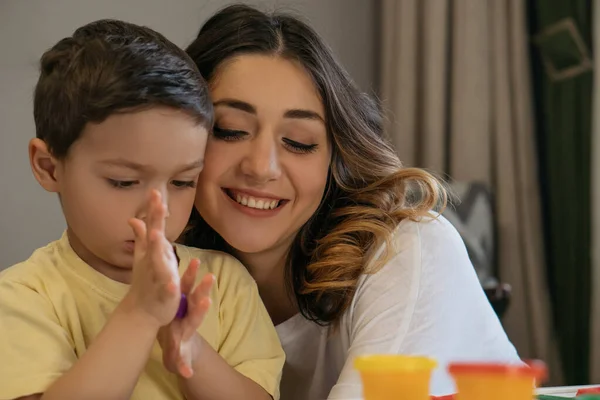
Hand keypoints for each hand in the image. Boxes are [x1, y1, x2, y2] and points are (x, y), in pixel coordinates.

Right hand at [124, 189, 181, 327]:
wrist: (142, 311)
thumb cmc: (146, 281)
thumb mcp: (146, 257)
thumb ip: (143, 237)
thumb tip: (134, 219)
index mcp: (151, 252)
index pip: (152, 227)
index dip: (153, 210)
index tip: (155, 191)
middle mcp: (152, 261)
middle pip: (154, 238)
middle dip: (155, 221)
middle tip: (157, 203)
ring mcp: (157, 277)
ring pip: (158, 262)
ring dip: (157, 249)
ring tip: (157, 236)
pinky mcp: (164, 295)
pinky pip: (167, 290)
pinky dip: (169, 287)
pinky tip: (173, 283)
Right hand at [158, 263, 214, 377]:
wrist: (174, 338)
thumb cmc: (178, 345)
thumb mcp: (179, 358)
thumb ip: (183, 364)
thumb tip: (188, 373)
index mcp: (188, 325)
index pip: (196, 316)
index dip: (200, 309)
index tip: (207, 301)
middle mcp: (187, 312)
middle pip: (196, 299)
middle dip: (202, 289)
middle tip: (211, 277)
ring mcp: (182, 303)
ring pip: (188, 287)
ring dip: (191, 275)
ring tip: (196, 261)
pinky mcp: (176, 298)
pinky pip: (179, 281)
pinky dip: (183, 271)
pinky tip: (178, 256)